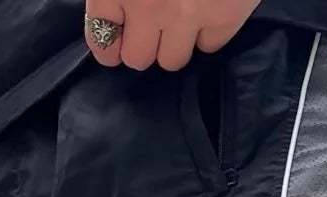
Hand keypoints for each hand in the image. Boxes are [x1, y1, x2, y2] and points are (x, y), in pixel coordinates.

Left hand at [85, 0, 259, 71]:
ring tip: (181, 19)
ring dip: (174, 43)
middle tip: (152, 29)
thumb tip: (113, 16)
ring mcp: (187, 15)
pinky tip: (207, 7)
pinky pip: (209, 46)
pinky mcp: (223, 16)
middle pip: (137, 59)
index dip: (109, 47)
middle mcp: (147, 6)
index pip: (102, 39)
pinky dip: (207, 32)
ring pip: (172, 60)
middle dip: (143, 45)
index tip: (116, 46)